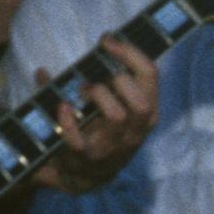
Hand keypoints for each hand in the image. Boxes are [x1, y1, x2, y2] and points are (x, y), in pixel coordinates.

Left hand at [39, 35, 158, 190]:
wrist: (82, 174)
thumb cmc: (97, 128)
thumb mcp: (109, 105)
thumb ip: (95, 78)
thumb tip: (75, 52)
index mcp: (144, 112)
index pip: (151, 76)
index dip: (130, 53)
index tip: (107, 39)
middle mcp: (134, 130)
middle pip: (141, 101)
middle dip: (118, 79)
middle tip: (98, 75)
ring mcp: (113, 146)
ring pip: (117, 116)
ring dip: (96, 95)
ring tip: (81, 90)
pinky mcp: (88, 157)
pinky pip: (79, 140)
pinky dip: (67, 120)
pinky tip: (62, 107)